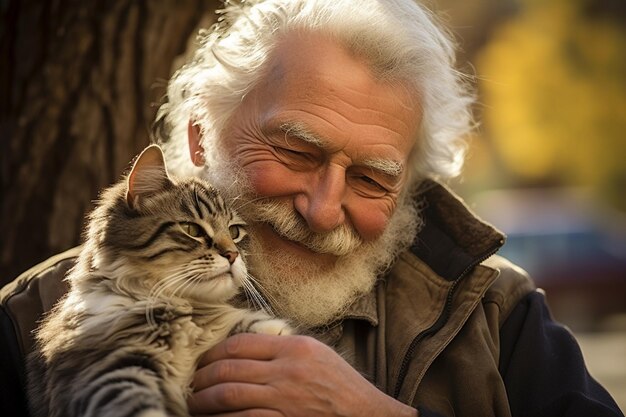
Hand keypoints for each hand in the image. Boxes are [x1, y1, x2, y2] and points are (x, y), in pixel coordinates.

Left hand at [188, 333, 416, 416]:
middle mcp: (287, 371)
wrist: (366, 416)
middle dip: (201, 378)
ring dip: (203, 401)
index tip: (202, 361)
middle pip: (228, 369)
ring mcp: (285, 400)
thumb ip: (283, 348)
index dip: (213, 353)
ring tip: (194, 404)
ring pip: (229, 396)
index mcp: (293, 348)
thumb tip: (245, 348)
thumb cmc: (341, 386)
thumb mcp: (316, 354)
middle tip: (191, 385)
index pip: (239, 344)